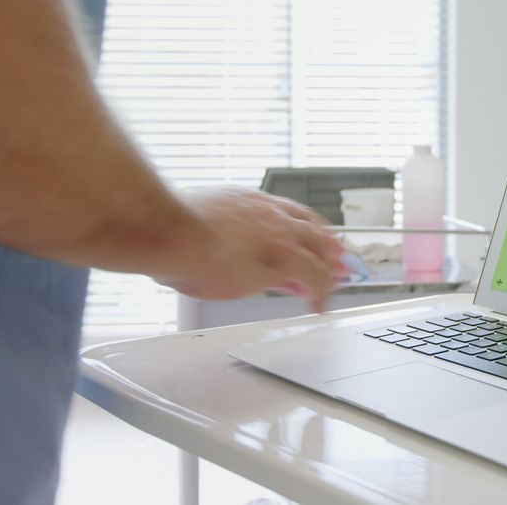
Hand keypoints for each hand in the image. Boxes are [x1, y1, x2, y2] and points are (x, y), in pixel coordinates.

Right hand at [156, 186, 345, 310]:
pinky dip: (321, 292)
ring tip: (333, 285)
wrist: (169, 231)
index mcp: (249, 202)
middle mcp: (270, 213)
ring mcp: (279, 234)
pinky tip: (319, 305)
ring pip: (319, 252)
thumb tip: (205, 244)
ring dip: (329, 269)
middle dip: (327, 246)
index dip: (305, 227)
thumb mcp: (198, 224)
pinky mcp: (283, 258)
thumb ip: (213, 233)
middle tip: (337, 261)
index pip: (289, 212)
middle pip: (313, 228)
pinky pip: (314, 277)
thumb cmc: (169, 229)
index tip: (313, 237)